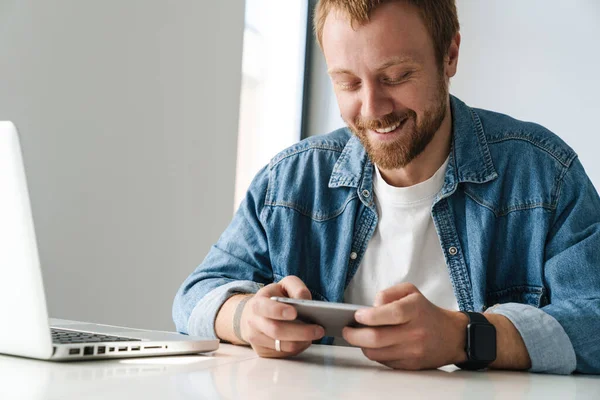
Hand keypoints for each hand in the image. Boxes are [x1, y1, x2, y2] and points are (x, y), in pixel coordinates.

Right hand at [241, 275, 324, 357]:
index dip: (279, 311)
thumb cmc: (272, 299)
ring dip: (301, 342)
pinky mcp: (262, 352)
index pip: (265, 308)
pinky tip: (304, 340)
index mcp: (257, 303)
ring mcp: (256, 339)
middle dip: (300, 332)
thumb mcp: (282, 286)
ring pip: (282, 346)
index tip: (294, 313)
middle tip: (319, 330)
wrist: (253, 315)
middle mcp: (253, 322)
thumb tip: (304, 299)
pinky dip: (298, 347)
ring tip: (315, 335)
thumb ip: (296, 287)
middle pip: (276, 330)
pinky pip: (283, 354)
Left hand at [342, 283, 467, 369]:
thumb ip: (387, 294)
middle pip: (376, 338)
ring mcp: (413, 351)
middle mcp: (415, 332)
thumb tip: (371, 307)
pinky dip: (374, 353)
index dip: (368, 316)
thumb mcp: (410, 291)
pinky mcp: (411, 365)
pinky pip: (383, 361)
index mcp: (415, 310)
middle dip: (354, 335)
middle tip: (347, 330)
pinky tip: (373, 345)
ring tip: (357, 337)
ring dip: (361, 346)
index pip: (388, 314)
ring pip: (376, 353)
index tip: (356, 315)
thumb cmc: (426, 311)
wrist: (452, 336)